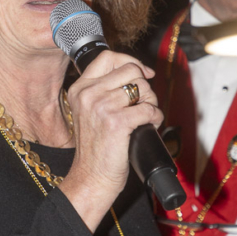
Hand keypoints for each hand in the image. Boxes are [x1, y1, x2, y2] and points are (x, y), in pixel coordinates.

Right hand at [59, 51, 162, 231]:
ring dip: (151, 103)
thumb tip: (139, 73)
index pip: (108, 57)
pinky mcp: (117, 122)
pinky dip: (156, 118)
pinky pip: (149, 109)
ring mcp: (101, 106)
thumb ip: (104, 91)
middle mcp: (88, 94)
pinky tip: (149, 127)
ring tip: (144, 118)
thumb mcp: (89, 112)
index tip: (143, 74)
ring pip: (142, 88)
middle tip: (143, 105)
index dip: (131, 61)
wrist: (91, 178)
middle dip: (144, 87)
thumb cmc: (95, 148)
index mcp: (80, 89)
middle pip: (131, 70)